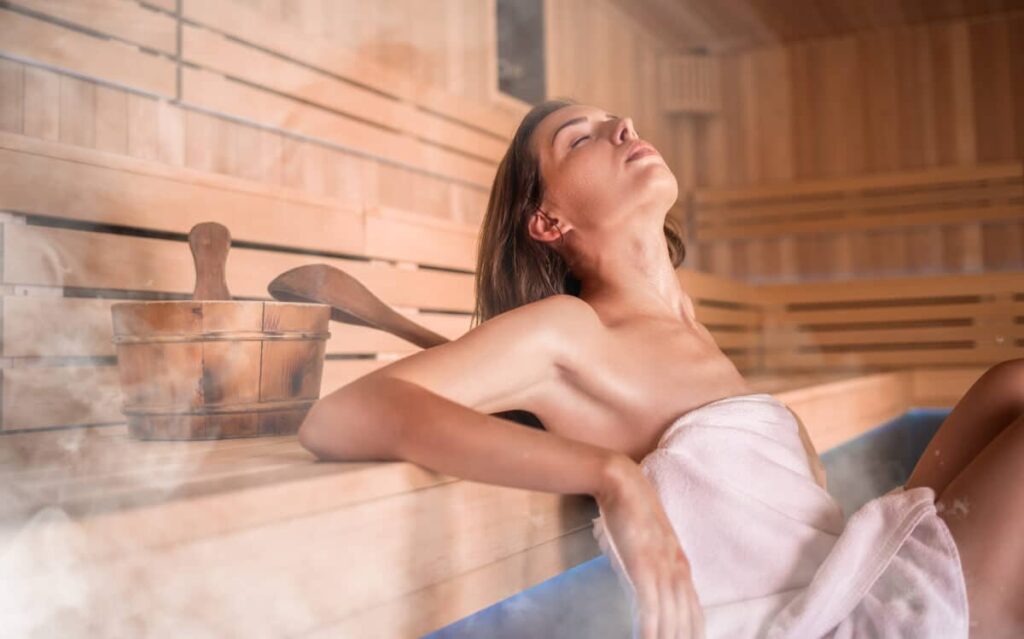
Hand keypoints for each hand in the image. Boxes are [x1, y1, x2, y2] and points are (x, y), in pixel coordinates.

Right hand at [597, 455, 705, 638]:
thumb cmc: (632, 512)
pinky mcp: (644, 564)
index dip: (695, 632)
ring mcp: (662, 566)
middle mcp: (677, 569)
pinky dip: (652, 626)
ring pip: (672, 615)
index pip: (694, 609)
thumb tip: (648, 588)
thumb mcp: (649, 543)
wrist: (622, 484)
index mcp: (681, 565)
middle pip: (687, 618)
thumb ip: (654, 565)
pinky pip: (651, 603)